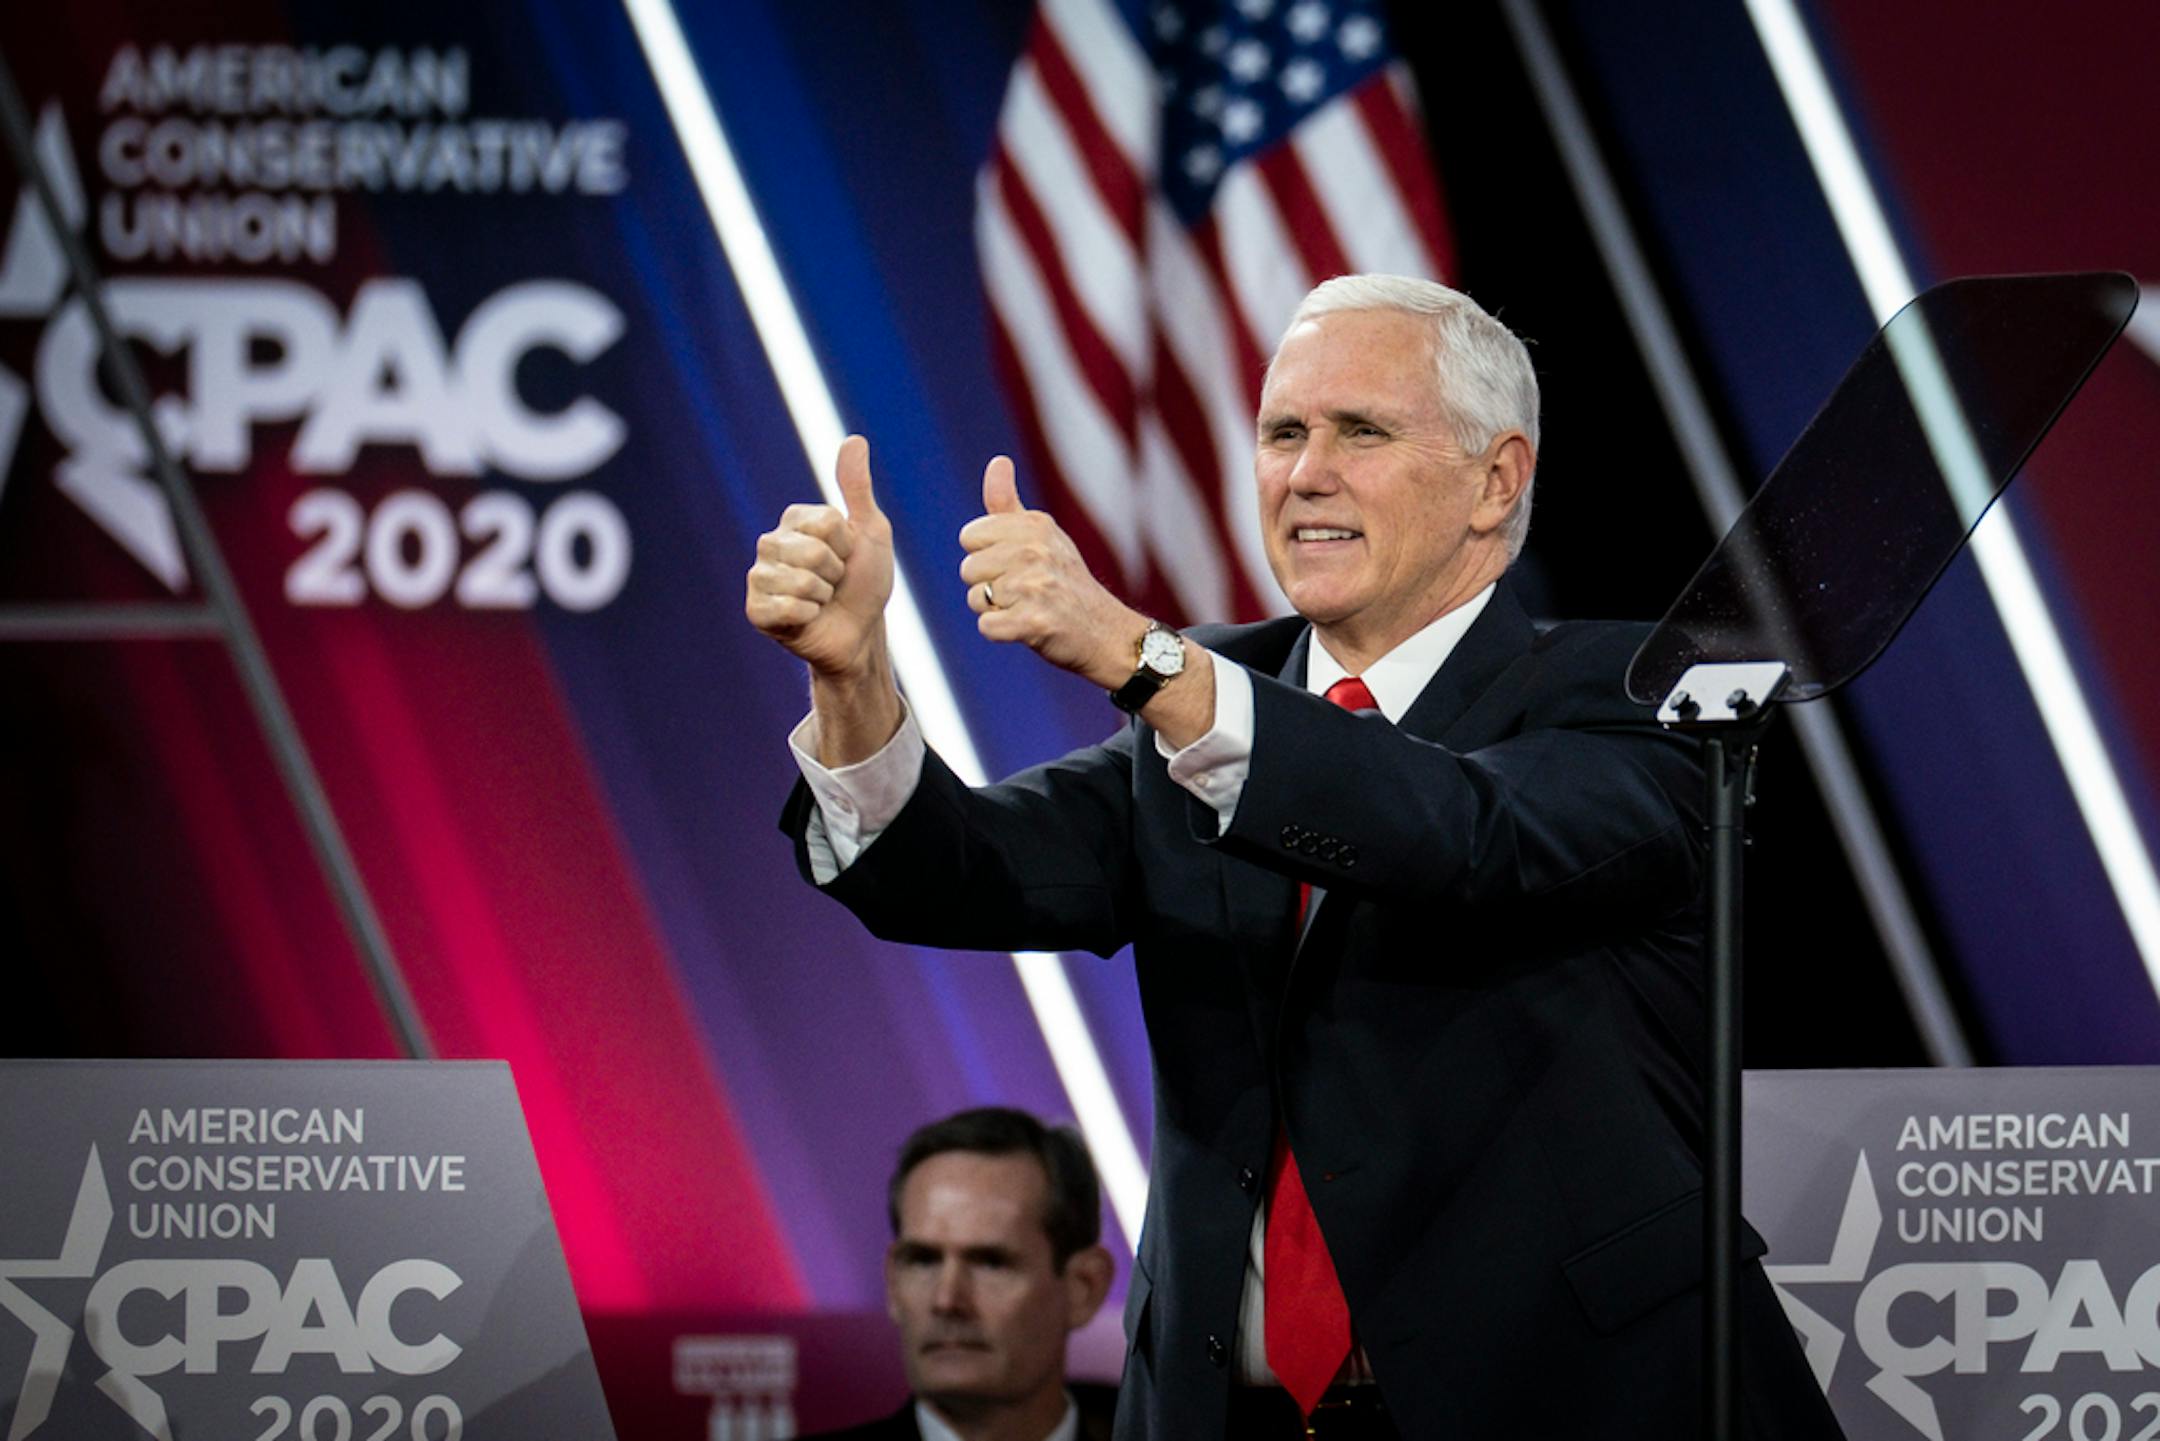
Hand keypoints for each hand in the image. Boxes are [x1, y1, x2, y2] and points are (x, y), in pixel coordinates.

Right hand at [745, 435, 895, 679]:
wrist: (859, 632)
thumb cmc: (865, 582)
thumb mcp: (871, 532)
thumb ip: (858, 488)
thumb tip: (854, 439)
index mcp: (795, 520)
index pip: (826, 522)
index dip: (847, 545)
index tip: (847, 557)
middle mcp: (771, 543)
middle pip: (813, 552)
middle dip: (836, 573)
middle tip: (834, 583)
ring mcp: (760, 577)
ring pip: (801, 581)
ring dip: (823, 596)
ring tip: (821, 600)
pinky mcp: (755, 610)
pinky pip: (786, 607)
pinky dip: (807, 616)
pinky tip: (806, 618)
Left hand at [959, 455, 1142, 687]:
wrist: (1105, 631)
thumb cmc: (1065, 580)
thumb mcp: (1042, 535)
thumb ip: (1008, 502)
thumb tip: (997, 461)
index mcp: (1035, 526)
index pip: (969, 536)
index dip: (985, 554)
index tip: (1013, 564)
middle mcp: (1035, 551)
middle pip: (968, 569)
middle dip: (987, 586)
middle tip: (1022, 592)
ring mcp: (1036, 588)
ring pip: (976, 599)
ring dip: (995, 610)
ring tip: (1026, 608)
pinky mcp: (1034, 623)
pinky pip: (986, 626)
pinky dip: (1000, 631)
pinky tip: (1025, 627)